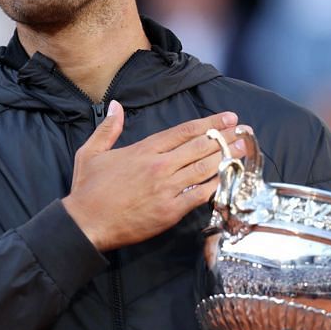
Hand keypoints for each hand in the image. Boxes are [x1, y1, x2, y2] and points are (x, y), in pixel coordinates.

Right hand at [63, 101, 243, 251]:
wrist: (86, 222)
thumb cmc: (88, 189)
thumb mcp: (91, 152)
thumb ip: (108, 128)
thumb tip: (115, 106)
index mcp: (143, 149)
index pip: (184, 131)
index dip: (210, 122)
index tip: (227, 117)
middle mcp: (159, 165)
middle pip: (200, 146)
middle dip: (225, 136)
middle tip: (244, 130)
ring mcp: (167, 188)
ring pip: (204, 168)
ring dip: (226, 157)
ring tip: (243, 149)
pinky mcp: (170, 210)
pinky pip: (200, 194)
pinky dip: (215, 185)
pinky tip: (226, 178)